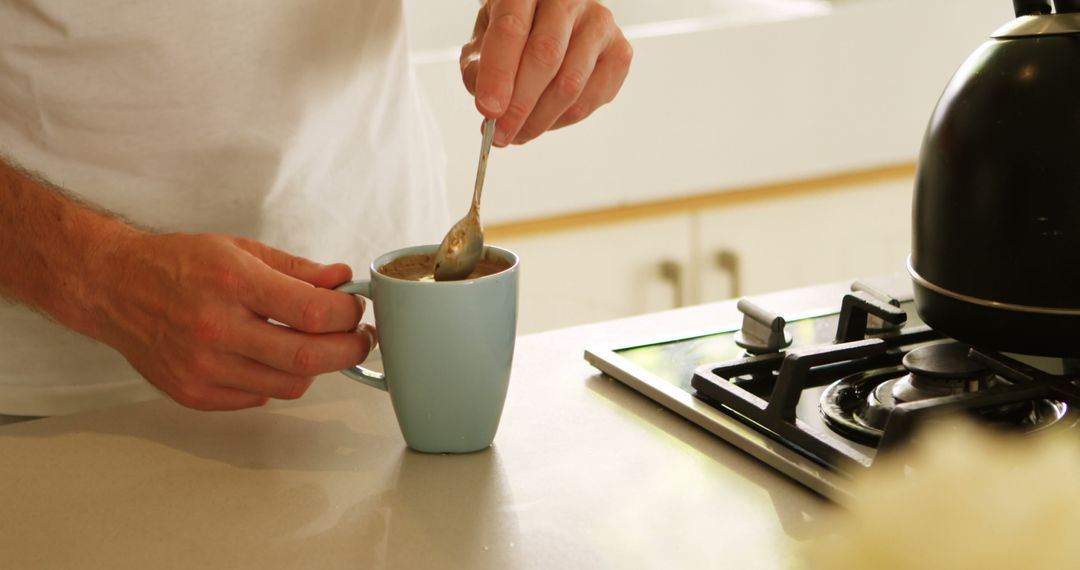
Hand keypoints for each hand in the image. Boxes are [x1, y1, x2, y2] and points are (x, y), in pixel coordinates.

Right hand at [86, 233, 373, 410]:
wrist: (115, 288)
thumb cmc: (179, 264)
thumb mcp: (242, 249)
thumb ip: (297, 270)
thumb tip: (342, 281)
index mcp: (233, 284)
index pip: (314, 313)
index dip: (348, 315)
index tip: (356, 309)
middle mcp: (217, 329)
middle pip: (308, 359)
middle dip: (349, 350)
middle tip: (360, 339)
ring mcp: (204, 368)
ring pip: (289, 386)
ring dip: (314, 368)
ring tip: (313, 344)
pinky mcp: (194, 394)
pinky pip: (259, 398)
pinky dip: (275, 380)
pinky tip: (267, 356)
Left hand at [461, 0, 632, 146]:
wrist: (550, 19)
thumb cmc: (515, 31)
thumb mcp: (483, 40)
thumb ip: (479, 70)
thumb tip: (493, 107)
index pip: (512, 29)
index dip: (498, 75)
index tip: (488, 111)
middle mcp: (568, 0)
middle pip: (546, 56)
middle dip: (520, 105)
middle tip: (501, 134)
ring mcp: (599, 24)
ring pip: (571, 83)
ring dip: (540, 120)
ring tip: (519, 133)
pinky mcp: (619, 51)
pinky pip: (591, 98)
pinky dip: (563, 119)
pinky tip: (546, 119)